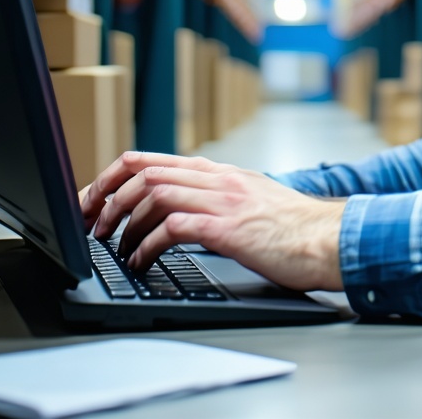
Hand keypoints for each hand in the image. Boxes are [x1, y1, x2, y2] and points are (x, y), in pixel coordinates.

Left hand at [79, 151, 344, 290]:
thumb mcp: (250, 199)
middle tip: (94, 227)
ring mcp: (223, 200)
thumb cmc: (292, 227)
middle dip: (108, 199)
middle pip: (146, 172)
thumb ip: (216, 196)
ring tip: (116, 247)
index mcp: (220, 172)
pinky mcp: (228, 228)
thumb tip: (177, 211)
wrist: (327, 238)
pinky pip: (173, 227)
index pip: (152, 160)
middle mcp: (218, 179)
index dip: (113, 177)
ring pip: (154, 194)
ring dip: (125, 222)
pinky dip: (148, 245)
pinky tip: (142, 261)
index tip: (94, 199)